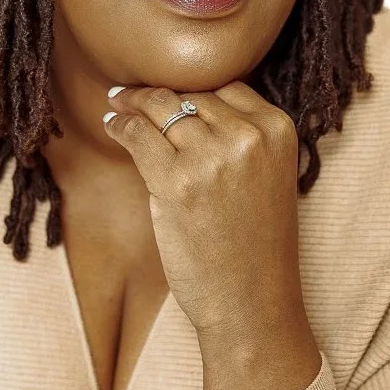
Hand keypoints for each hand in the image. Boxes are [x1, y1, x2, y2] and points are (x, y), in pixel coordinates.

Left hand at [102, 82, 303, 333]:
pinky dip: (120, 126)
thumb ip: (241, 141)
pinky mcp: (177, 181)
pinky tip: (112, 125)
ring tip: (118, 103)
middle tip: (131, 93)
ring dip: (134, 103)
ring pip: (162, 107)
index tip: (171, 90)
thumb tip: (186, 106)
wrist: (253, 302)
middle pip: (192, 93)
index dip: (193, 88)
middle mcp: (248, 136)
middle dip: (159, 94)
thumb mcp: (267, 178)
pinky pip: (138, 134)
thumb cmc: (256, 247)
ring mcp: (212, 156)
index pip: (227, 87)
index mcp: (278, 129)